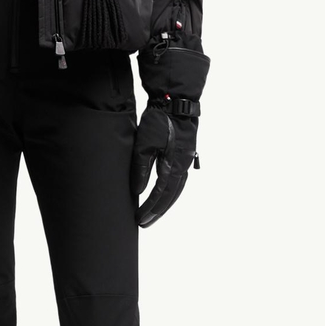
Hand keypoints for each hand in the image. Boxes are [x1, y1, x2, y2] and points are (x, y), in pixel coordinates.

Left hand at [130, 102, 197, 226]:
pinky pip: (178, 182)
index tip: (139, 219)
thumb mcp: (144, 144)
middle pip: (170, 197)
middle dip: (157, 212)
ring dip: (164, 204)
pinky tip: (163, 196)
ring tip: (152, 214)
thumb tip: (138, 191)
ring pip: (176, 191)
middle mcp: (182, 167)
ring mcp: (186, 162)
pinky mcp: (185, 157)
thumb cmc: (160, 121)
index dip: (149, 209)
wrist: (177, 102)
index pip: (160, 195)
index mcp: (173, 166)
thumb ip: (141, 169)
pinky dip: (170, 193)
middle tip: (144, 223)